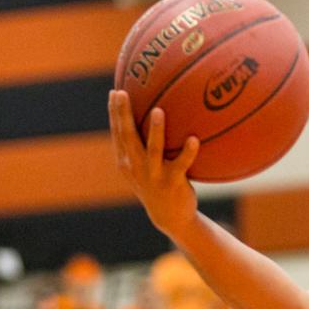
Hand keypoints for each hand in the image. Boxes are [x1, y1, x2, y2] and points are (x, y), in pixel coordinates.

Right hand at [108, 91, 200, 233]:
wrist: (170, 216)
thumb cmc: (158, 184)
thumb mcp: (145, 166)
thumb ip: (142, 145)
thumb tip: (151, 113)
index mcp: (127, 161)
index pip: (117, 133)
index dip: (114, 113)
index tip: (114, 92)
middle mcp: (136, 167)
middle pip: (128, 137)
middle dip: (123, 114)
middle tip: (123, 93)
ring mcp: (154, 175)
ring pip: (153, 150)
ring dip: (156, 130)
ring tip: (159, 110)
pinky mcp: (173, 183)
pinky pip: (182, 165)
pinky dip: (188, 152)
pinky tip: (194, 139)